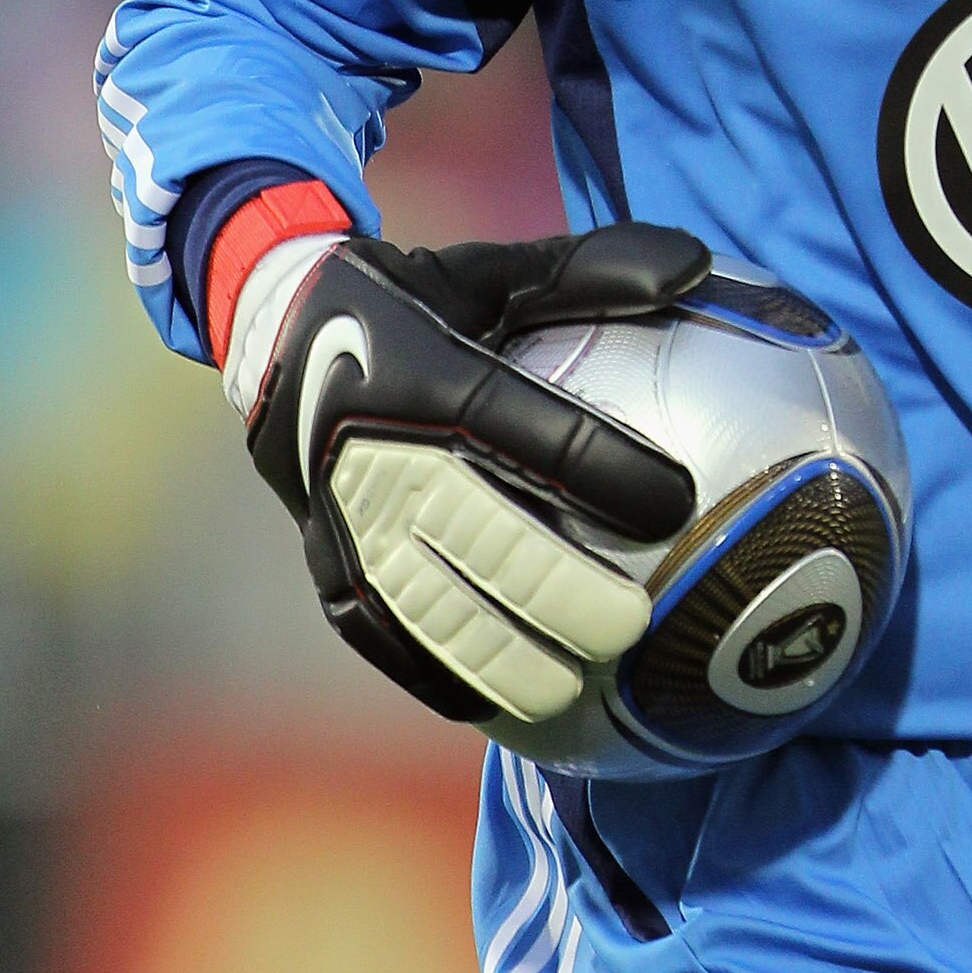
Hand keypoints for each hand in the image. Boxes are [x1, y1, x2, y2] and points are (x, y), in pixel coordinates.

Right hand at [242, 223, 711, 730]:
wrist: (276, 339)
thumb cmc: (414, 305)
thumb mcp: (489, 271)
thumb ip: (591, 269)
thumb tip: (696, 264)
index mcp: (417, 370)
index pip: (516, 425)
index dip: (596, 464)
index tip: (675, 501)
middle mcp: (372, 452)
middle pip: (475, 534)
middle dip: (556, 588)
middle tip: (634, 624)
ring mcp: (343, 521)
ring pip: (425, 602)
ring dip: (501, 653)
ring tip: (576, 688)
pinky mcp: (327, 568)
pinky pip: (382, 636)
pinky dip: (440, 676)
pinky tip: (502, 707)